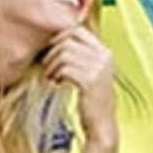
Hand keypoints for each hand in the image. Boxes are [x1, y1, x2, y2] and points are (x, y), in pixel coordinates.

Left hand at [42, 26, 117, 141]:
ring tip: (50, 77)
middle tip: (47, 66)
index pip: (79, 30)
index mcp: (105, 52)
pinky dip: (55, 75)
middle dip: (52, 52)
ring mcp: (99, 68)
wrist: (101, 123)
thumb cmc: (91, 98)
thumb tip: (56, 40)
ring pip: (64, 55)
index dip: (60, 36)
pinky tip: (55, 84)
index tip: (51, 48)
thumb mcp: (91, 72)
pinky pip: (65, 69)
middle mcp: (104, 57)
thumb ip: (80, 56)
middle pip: (68, 41)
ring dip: (51, 66)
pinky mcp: (90, 81)